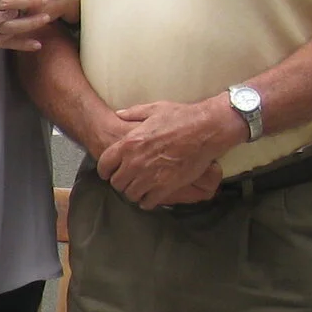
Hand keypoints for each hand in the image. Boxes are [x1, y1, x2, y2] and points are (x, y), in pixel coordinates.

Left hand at [97, 97, 242, 206]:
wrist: (207, 128)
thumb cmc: (182, 117)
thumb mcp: (154, 109)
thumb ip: (133, 113)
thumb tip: (119, 114)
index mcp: (128, 144)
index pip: (104, 165)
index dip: (106, 171)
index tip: (109, 173)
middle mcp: (135, 162)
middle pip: (117, 183)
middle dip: (121, 183)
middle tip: (128, 181)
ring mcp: (150, 176)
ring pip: (130, 194)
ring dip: (134, 192)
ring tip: (139, 189)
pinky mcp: (166, 186)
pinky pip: (148, 202)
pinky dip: (147, 201)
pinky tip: (150, 197)